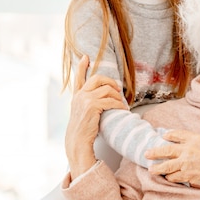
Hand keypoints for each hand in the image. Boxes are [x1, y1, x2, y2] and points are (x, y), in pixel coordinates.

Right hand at [65, 55, 123, 178]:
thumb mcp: (83, 112)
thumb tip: (105, 95)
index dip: (81, 66)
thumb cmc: (84, 130)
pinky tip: (123, 109)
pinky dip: (119, 105)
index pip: (78, 78)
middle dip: (111, 82)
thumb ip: (89, 102)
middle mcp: (79, 95)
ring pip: (107, 90)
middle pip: (98, 79)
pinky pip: (111, 101)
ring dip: (117, 96)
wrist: (77, 142)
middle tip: (118, 89)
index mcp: (76, 96)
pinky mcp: (92, 106)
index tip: (85, 57)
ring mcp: (85, 100)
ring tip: (121, 104)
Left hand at [145, 124, 199, 199]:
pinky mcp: (187, 175)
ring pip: (167, 165)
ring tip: (151, 169)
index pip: (178, 135)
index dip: (170, 135)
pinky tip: (167, 177)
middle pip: (167, 150)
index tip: (164, 136)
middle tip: (147, 154)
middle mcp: (188, 150)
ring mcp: (186, 163)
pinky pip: (174, 176)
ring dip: (158, 168)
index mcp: (196, 139)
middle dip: (155, 152)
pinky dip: (170, 177)